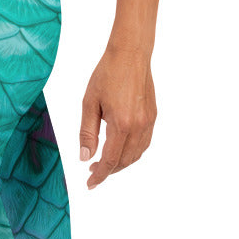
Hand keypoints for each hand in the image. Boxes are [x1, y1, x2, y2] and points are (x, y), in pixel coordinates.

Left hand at [79, 44, 156, 188]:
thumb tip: (85, 157)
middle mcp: (139, 126)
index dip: (99, 175)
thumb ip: (87, 133)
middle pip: (124, 161)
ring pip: (136, 155)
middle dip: (109, 171)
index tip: (90, 184)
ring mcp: (148, 122)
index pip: (110, 160)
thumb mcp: (89, 104)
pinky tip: (120, 151)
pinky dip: (131, 153)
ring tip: (104, 164)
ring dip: (121, 164)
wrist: (131, 53)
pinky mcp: (152, 116)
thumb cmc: (107, 74)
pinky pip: (143, 144)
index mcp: (121, 124)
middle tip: (92, 172)